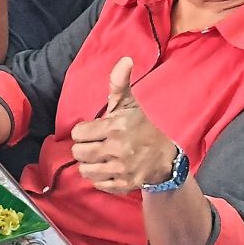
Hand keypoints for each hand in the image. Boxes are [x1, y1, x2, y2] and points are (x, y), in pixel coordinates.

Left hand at [70, 58, 176, 193]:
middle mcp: (118, 148)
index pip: (78, 133)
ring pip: (84, 170)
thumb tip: (124, 59)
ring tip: (102, 157)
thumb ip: (119, 83)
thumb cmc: (141, 127)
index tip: (96, 131)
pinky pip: (97, 184)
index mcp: (116, 126)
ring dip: (90, 164)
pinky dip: (100, 178)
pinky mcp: (123, 184)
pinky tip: (111, 169)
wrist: (165, 158)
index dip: (84, 132)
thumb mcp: (129, 104)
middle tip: (98, 145)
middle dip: (85, 149)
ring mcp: (121, 168)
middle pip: (78, 153)